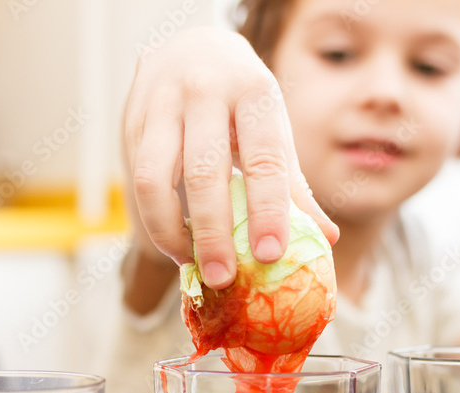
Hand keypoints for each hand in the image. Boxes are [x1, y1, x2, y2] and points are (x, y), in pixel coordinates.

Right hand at [122, 27, 337, 289]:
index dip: (268, 210)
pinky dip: (153, 219)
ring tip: (190, 262)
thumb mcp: (273, 130)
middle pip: (204, 172)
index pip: (263, 158)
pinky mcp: (133, 119)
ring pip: (154, 177)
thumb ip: (293, 185)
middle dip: (213, 233)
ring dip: (169, 230)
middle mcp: (205, 91)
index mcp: (254, 92)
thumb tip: (326, 239)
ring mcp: (162, 102)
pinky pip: (135, 178)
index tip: (270, 254)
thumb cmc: (242, 103)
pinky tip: (173, 241)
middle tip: (222, 277)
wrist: (191, 48)